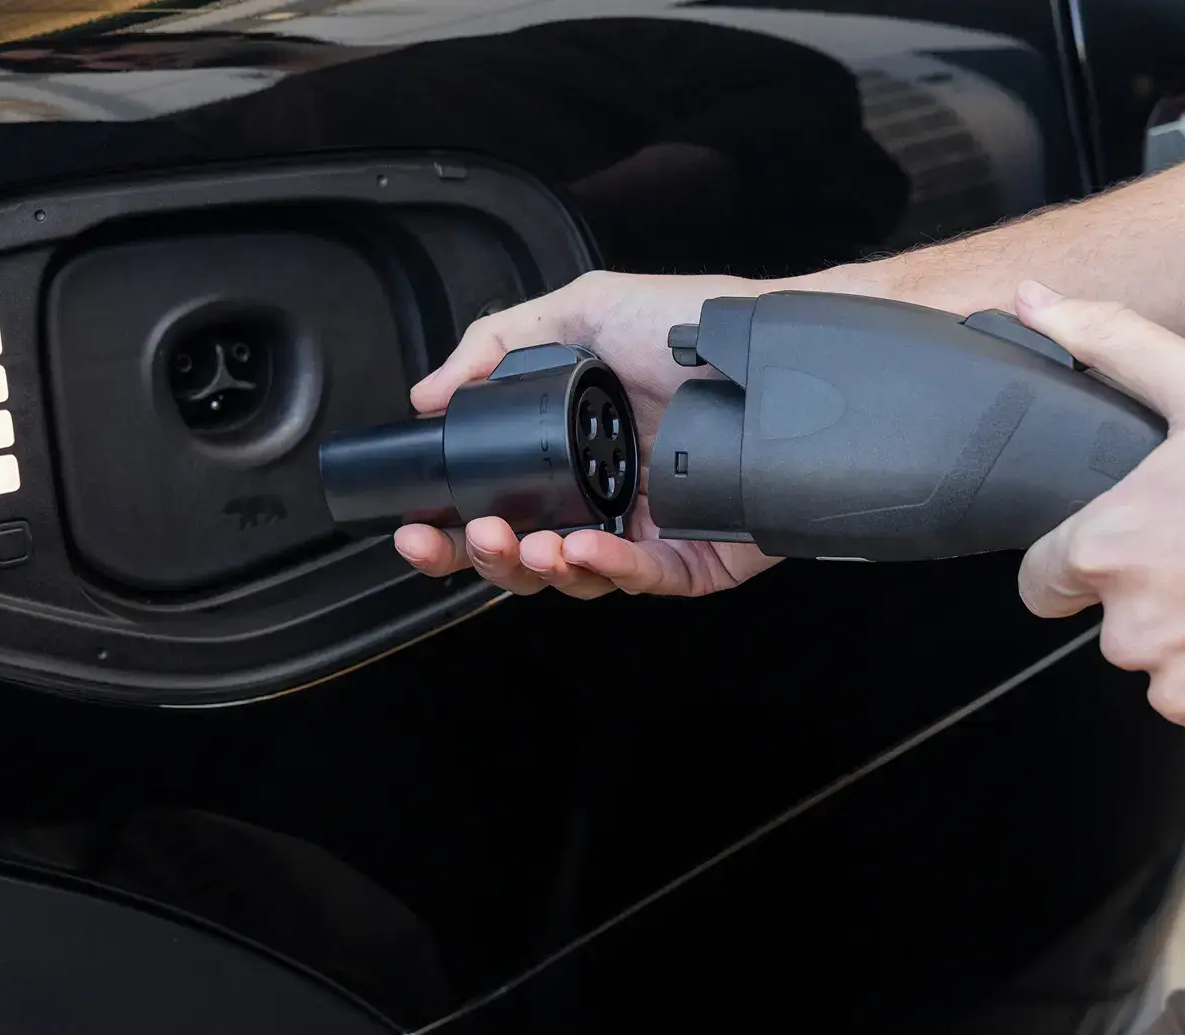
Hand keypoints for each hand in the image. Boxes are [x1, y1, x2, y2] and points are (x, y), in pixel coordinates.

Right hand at [394, 271, 795, 597]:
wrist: (766, 348)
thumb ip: (498, 346)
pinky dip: (609, 570)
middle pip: (525, 555)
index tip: (417, 526)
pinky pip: (643, 580)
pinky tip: (584, 548)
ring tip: (529, 544)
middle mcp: (604, 496)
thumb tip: (428, 393)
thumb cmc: (689, 326)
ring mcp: (649, 531)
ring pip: (576, 578)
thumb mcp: (583, 312)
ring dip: (541, 567)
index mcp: (571, 451)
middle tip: (460, 539)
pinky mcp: (696, 557)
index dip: (451, 525)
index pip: (497, 503)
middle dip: (482, 558)